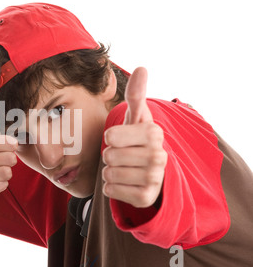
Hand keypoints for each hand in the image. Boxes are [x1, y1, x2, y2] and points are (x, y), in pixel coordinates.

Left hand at [102, 67, 166, 207]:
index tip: (123, 139)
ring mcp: (154, 179)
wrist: (152, 173)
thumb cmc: (138, 141)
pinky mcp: (146, 198)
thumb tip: (141, 67)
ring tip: (125, 169)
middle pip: (108, 156)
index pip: (111, 136)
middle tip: (124, 156)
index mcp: (154, 133)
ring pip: (108, 174)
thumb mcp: (137, 117)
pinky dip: (111, 188)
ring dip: (109, 172)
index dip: (111, 138)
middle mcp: (158, 156)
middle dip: (110, 156)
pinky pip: (111, 191)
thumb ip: (136, 94)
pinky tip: (124, 183)